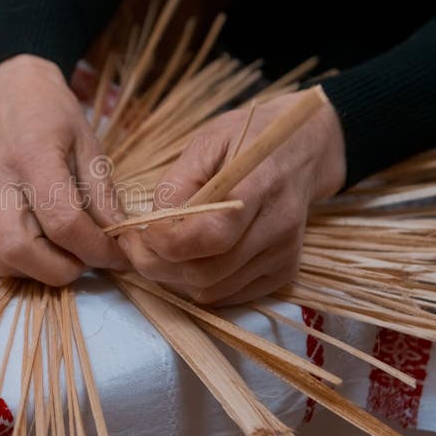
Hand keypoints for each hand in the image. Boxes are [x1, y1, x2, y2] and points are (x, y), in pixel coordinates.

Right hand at [0, 55, 128, 285]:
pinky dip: (11, 266)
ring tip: (60, 250)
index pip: (62, 222)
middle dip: (61, 269)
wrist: (10, 94)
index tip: (117, 255)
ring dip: (36, 270)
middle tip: (84, 257)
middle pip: (20, 251)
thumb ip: (103, 196)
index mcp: (33, 156)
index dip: (95, 249)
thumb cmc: (54, 117)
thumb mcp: (90, 145)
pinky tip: (34, 246)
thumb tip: (121, 243)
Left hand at [119, 88, 346, 304]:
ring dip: (174, 278)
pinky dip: (198, 285)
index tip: (138, 231)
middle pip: (207, 272)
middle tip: (134, 246)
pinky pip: (228, 295)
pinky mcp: (284, 272)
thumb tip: (153, 225)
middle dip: (157, 265)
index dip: (166, 242)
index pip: (211, 235)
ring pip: (213, 289)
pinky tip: (188, 258)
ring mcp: (284, 254)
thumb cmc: (247, 140)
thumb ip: (177, 183)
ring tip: (157, 250)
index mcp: (260, 186)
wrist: (301, 151)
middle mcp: (278, 227)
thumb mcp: (206, 143)